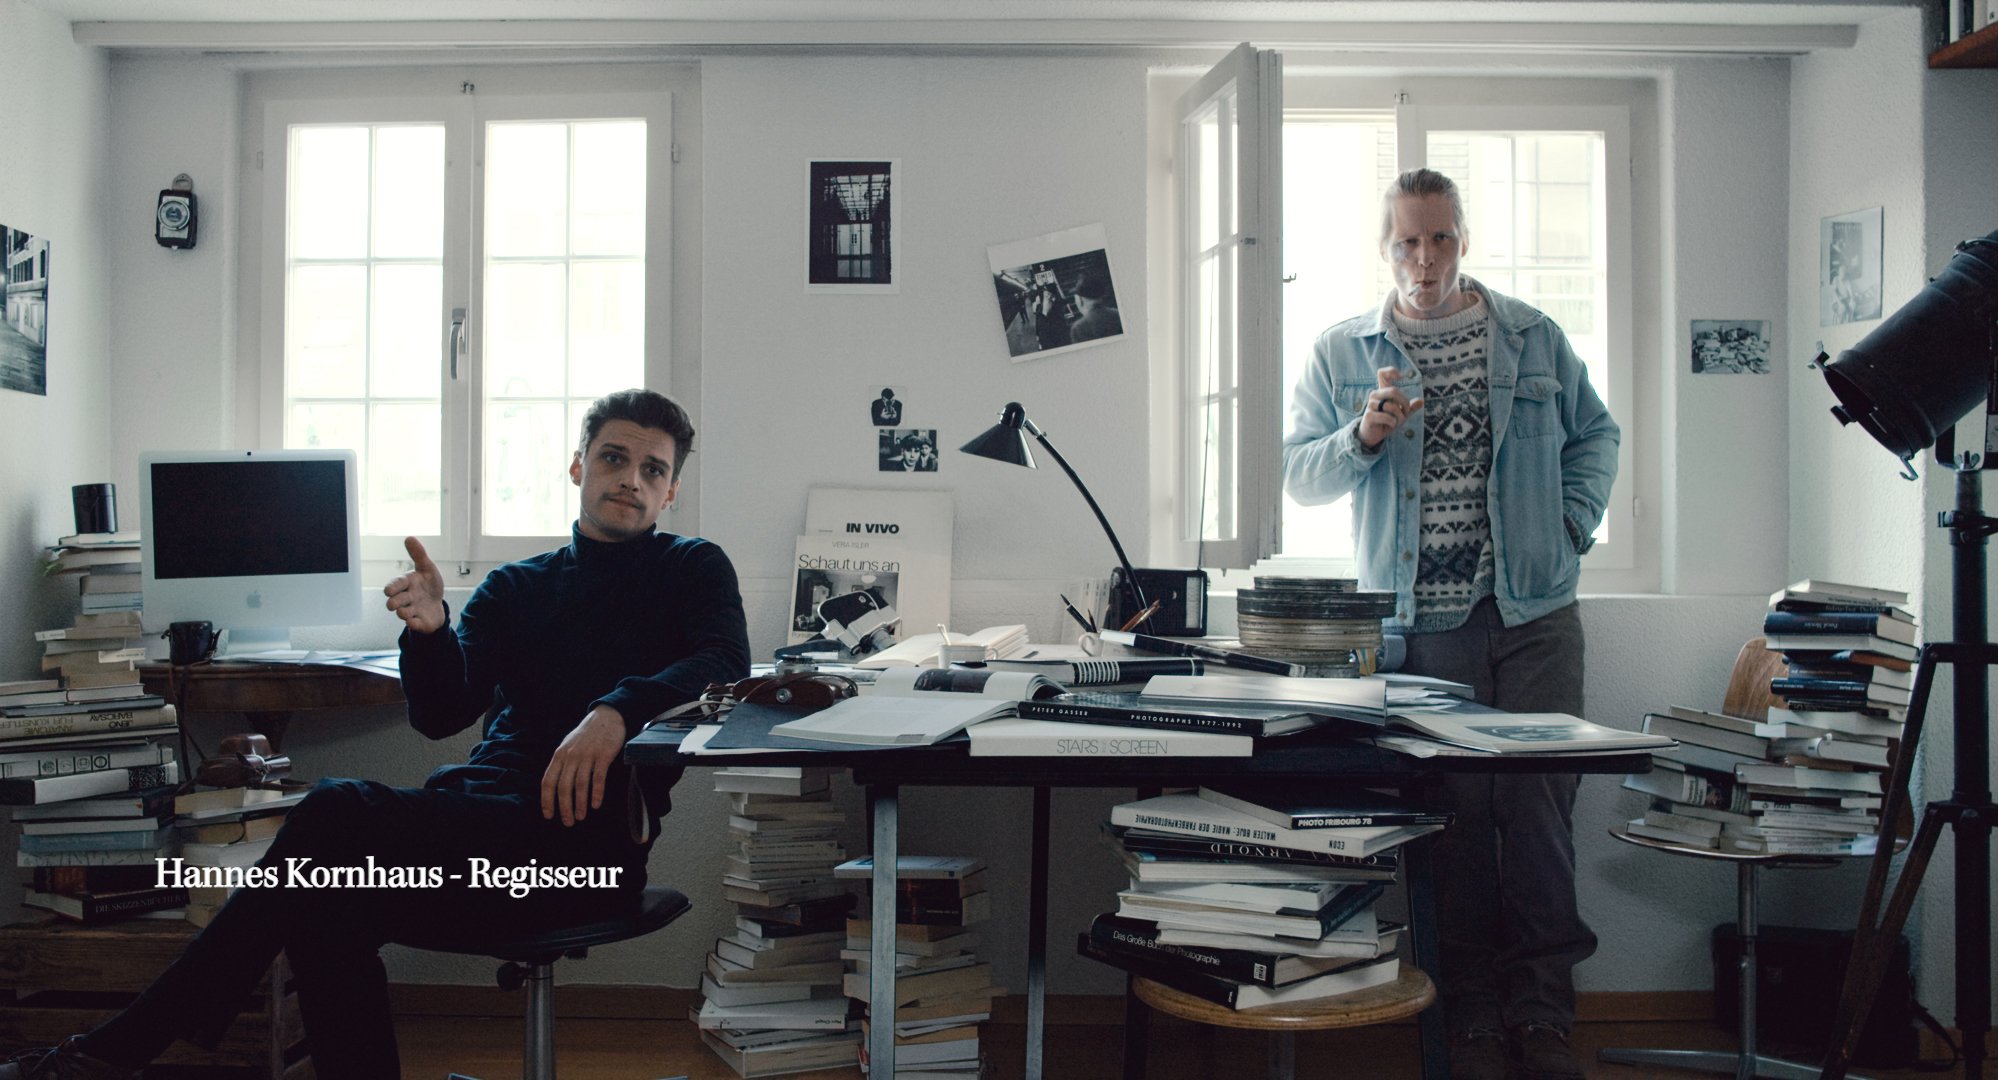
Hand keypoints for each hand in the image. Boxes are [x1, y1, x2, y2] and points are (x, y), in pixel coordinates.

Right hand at [383, 537, 447, 633]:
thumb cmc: (428, 584)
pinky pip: (415, 625)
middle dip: (394, 602)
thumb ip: (418, 554)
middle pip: (395, 601)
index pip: (396, 584)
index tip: (388, 590)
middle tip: (394, 604)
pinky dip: (414, 624)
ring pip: (403, 614)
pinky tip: (414, 622)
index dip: (392, 587)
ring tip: (406, 612)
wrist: (437, 604)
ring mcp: (412, 611)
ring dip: (403, 613)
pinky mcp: (420, 622)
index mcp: (407, 583)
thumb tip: (409, 537)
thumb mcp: (427, 568)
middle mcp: (406, 598)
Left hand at [542, 705, 626, 825]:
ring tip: (581, 817)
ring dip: (580, 804)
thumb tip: (554, 787)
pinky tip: (595, 805)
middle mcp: (570, 756)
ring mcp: (587, 755)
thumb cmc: (587, 735)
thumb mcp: (568, 746)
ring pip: (580, 785)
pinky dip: (596, 793)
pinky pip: (598, 778)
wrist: (607, 718)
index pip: (548, 781)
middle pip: (563, 787)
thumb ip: (561, 764)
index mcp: (559, 755)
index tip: (548, 815)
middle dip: (564, 807)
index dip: (547, 800)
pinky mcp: (603, 755)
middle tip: (568, 822)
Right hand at [1357, 366, 1423, 448]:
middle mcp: (1375, 395)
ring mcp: (1370, 405)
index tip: (1401, 377)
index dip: (1391, 371)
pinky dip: (1393, 423)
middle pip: (1393, 391)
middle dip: (1404, 403)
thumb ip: (1410, 408)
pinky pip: (1386, 417)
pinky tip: (1390, 425)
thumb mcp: (1401, 414)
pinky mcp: (1368, 415)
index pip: (1382, 374)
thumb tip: (1421, 401)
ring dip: (1399, 416)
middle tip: (1406, 412)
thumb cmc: (1386, 422)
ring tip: (1397, 422)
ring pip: (1391, 406)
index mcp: (1382, 391)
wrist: (1372, 435)